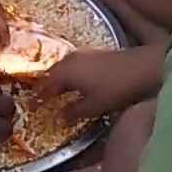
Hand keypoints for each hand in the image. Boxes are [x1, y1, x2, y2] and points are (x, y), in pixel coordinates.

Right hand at [36, 46, 162, 120]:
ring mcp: (81, 55)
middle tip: (39, 97)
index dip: (37, 96)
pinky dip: (68, 73)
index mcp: (65, 73)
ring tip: (54, 90)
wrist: (140, 67)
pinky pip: (72, 64)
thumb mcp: (93, 106)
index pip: (44, 86)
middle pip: (51, 73)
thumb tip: (58, 117)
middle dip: (44, 86)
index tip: (31, 105)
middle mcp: (69, 61)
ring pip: (61, 67)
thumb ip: (73, 112)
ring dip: (56, 78)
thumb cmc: (114, 89)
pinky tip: (73, 80)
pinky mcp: (93, 53)